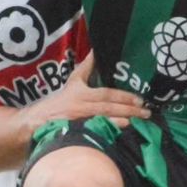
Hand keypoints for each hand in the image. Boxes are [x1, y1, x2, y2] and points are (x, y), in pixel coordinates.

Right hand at [36, 53, 150, 128]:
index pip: (106, 94)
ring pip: (103, 121)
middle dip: (129, 110)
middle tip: (146, 113)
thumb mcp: (73, 82)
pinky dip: (108, 133)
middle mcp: (82, 107)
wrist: (40, 121)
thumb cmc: (60, 101)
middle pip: (108, 108)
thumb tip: (96, 51)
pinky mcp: (78, 134)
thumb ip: (87, 67)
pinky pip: (96, 133)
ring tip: (138, 123)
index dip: (123, 97)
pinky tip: (122, 135)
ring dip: (121, 122)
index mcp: (82, 94)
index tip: (139, 100)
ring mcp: (80, 122)